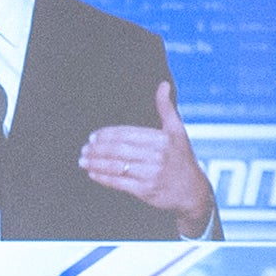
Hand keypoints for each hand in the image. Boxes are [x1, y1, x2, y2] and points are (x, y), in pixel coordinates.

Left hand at [76, 81, 215, 232]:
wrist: (192, 192)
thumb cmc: (182, 158)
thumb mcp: (177, 131)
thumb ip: (167, 108)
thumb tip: (163, 84)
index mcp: (163, 139)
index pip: (127, 134)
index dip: (107, 135)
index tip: (93, 137)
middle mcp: (157, 156)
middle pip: (119, 150)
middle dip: (98, 149)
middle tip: (84, 149)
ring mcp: (151, 174)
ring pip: (117, 166)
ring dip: (96, 163)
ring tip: (83, 161)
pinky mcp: (146, 190)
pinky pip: (119, 183)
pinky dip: (103, 178)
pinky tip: (92, 173)